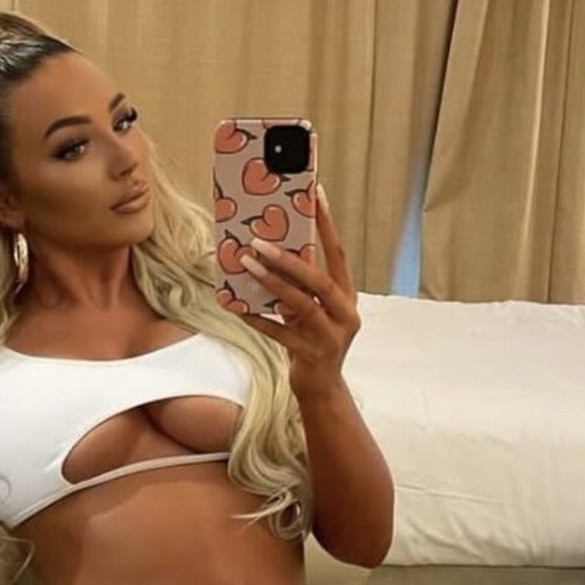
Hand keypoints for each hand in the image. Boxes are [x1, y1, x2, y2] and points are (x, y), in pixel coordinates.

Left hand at [214, 183, 359, 398]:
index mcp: (346, 297)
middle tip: (258, 240)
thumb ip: (300, 288)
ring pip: (300, 303)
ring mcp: (330, 336)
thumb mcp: (311, 311)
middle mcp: (345, 314)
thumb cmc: (313, 342)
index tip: (315, 194)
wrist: (323, 389)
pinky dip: (258, 319)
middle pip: (318, 279)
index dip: (327, 224)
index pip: (338, 254)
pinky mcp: (311, 355)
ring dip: (271, 282)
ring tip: (247, 264)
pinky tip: (238, 308)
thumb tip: (268, 255)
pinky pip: (280, 333)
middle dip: (288, 258)